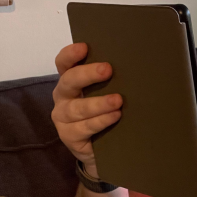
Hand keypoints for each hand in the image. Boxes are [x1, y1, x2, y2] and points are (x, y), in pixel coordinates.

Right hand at [51, 43, 122, 176]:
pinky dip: (100, 121)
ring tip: (117, 100)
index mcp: (70, 81)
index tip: (84, 47)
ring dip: (98, 103)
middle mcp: (63, 97)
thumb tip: (133, 64)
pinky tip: (115, 116)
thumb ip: (109, 81)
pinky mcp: (69, 137)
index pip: (64, 63)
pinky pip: (83, 128)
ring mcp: (63, 118)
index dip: (71, 54)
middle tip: (107, 69)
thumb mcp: (105, 94)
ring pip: (77, 108)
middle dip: (87, 74)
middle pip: (69, 81)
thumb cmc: (105, 113)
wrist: (101, 149)